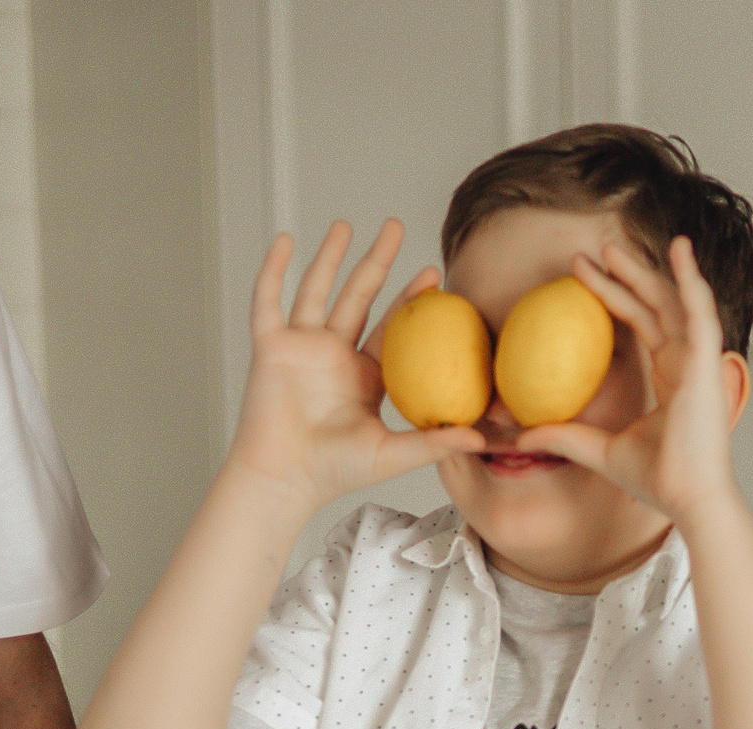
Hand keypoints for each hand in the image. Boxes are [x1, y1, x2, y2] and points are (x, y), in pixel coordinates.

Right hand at [228, 218, 484, 506]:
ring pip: (317, 290)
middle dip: (377, 261)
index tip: (435, 274)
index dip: (412, 300)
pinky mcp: (271, 347)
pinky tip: (286, 240)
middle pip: (359, 296)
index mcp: (365, 375)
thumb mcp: (393, 454)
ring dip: (330, 256)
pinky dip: (275, 270)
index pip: (393, 327)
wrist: (285, 479)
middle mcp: (334, 355)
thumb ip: (434, 443)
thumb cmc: (335, 472)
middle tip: (396, 226)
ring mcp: (302, 348)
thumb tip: (483, 440)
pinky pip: (269, 300)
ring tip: (347, 224)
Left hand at [516, 237, 744, 523]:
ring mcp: (700, 361)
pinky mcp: (708, 363)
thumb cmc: (657, 480)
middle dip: (625, 276)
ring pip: (674, 301)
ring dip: (649, 270)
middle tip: (594, 251)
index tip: (582, 276)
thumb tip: (523, 435)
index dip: (613, 298)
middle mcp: (686, 363)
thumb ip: (566, 437)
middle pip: (655, 306)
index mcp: (670, 378)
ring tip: (617, 245)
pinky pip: (700, 311)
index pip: (640, 325)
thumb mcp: (600, 451)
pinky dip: (692, 279)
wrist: (688, 498)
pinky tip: (680, 251)